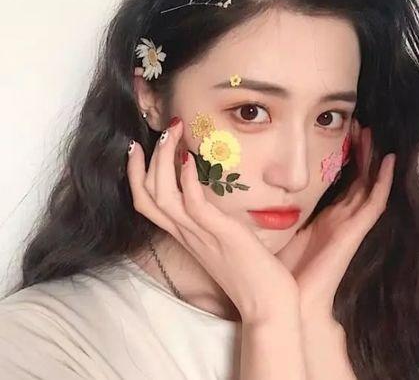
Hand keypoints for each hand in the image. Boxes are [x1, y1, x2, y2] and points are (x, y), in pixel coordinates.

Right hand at [126, 118, 299, 323]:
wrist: (267, 304)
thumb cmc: (249, 271)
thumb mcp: (223, 240)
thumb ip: (211, 220)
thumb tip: (211, 197)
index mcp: (184, 234)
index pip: (146, 202)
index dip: (135, 174)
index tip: (137, 147)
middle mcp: (185, 233)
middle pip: (146, 195)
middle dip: (147, 160)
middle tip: (161, 131)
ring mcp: (200, 234)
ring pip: (162, 196)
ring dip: (164, 160)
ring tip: (172, 133)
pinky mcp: (220, 234)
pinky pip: (194, 205)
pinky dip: (188, 179)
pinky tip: (191, 158)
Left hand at [275, 120, 395, 320]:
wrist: (291, 302)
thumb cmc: (282, 270)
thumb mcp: (278, 230)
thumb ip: (276, 210)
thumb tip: (258, 186)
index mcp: (325, 219)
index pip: (340, 183)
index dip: (344, 159)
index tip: (340, 133)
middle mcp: (341, 220)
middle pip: (356, 179)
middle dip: (359, 153)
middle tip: (358, 124)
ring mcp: (351, 226)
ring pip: (367, 186)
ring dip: (371, 160)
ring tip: (372, 133)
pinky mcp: (355, 234)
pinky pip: (374, 204)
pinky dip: (383, 183)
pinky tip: (388, 161)